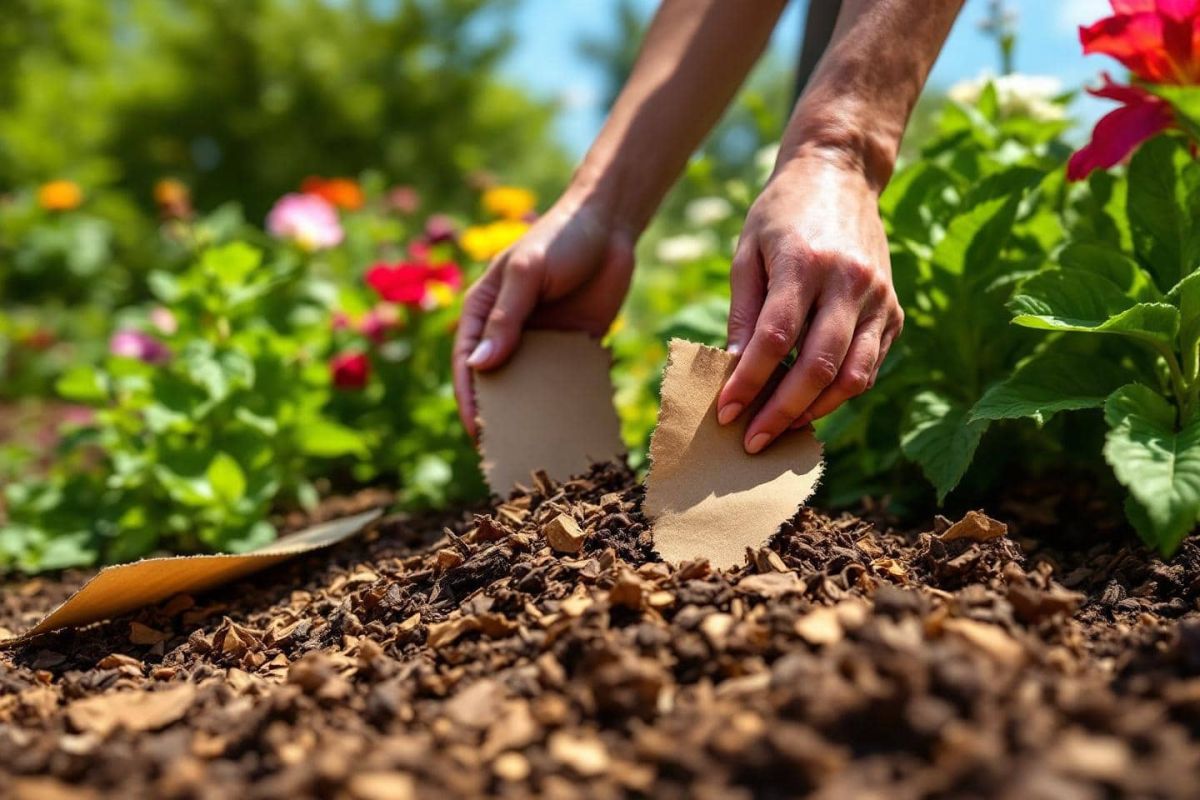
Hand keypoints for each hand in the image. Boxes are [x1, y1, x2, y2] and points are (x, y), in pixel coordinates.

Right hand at [453, 198, 635, 437]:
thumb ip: (507, 319)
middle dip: (501, 414)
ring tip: (545, 446)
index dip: (469, 398)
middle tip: (509, 451)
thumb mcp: (528, 273)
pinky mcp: (576, 345)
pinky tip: (580, 422)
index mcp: (483, 312)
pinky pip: (570, 379)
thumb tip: (480, 367)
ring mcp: (543, 340)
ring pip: (533, 386)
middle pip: (498, 381)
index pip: (467, 362)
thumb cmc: (560, 238)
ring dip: (537, 413)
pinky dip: (572, 398)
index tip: (479, 430)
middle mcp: (509, 331)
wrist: (610, 224)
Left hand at [717, 153, 902, 452]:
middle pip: (818, 365)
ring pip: (852, 376)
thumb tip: (734, 371)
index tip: (724, 413)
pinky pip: (868, 366)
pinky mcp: (893, 310)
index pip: (776, 339)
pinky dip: (839, 393)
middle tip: (751, 441)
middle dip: (781, 411)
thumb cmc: (780, 213)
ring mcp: (878, 297)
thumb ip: (744, 312)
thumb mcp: (748, 252)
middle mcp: (850, 281)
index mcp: (805, 261)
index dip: (749, 382)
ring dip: (814, 411)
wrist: (840, 174)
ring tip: (779, 430)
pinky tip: (808, 405)